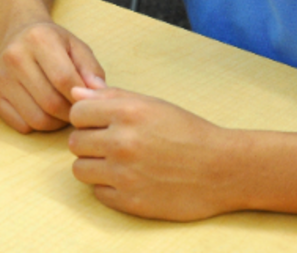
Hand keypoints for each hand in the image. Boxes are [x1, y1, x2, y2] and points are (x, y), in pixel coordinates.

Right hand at [0, 20, 104, 132]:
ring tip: (60, 109)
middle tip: (75, 108)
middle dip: (70, 113)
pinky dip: (37, 124)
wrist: (15, 34)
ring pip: (37, 120)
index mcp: (38, 38)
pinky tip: (41, 108)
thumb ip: (91, 69)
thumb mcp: (75, 46)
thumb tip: (99, 94)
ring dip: (55, 122)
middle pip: (51, 103)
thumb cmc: (50, 43)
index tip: (88, 101)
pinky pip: (22, 126)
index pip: (64, 80)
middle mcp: (14, 56)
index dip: (81, 98)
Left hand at [68, 85, 234, 220]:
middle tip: (108, 142)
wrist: (221, 169)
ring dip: (93, 165)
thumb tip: (75, 94)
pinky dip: (108, 187)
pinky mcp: (131, 202)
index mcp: (127, 113)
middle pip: (74, 142)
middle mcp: (122, 143)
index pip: (76, 113)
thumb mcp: (150, 104)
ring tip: (115, 161)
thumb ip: (110, 97)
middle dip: (88, 141)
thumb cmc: (185, 131)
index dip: (85, 117)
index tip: (98, 122)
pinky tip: (128, 179)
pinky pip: (98, 193)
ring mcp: (125, 175)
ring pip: (80, 169)